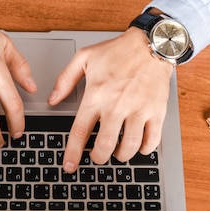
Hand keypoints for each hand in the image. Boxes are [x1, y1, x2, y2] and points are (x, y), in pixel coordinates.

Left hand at [48, 28, 173, 172]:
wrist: (151, 44)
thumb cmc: (118, 51)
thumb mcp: (84, 58)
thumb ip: (65, 79)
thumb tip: (52, 100)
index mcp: (96, 95)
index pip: (80, 132)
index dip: (72, 153)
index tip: (69, 166)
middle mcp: (117, 105)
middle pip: (105, 146)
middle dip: (98, 158)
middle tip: (97, 157)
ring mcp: (138, 110)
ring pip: (129, 147)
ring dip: (121, 156)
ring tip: (117, 153)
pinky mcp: (157, 112)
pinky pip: (151, 141)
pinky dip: (144, 150)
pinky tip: (139, 147)